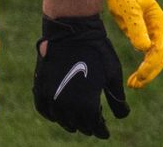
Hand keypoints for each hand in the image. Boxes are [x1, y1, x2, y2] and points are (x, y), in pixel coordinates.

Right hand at [34, 15, 128, 138]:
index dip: (101, 131)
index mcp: (86, 104)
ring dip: (70, 121)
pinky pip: (43, 109)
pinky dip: (52, 114)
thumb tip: (123, 116)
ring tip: (79, 118)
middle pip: (77, 125)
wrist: (73, 31)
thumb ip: (117, 99)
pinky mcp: (40, 87)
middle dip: (87, 126)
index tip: (105, 132)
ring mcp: (51, 96)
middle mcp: (66, 105)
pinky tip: (59, 113)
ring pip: (60, 119)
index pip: (94, 127)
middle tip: (94, 122)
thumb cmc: (97, 51)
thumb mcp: (113, 75)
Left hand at [103, 0, 162, 88]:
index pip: (159, 52)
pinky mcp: (143, 34)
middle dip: (149, 74)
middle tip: (134, 84)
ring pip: (154, 58)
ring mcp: (152, 33)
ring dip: (146, 73)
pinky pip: (147, 55)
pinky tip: (135, 75)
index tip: (138, 77)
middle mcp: (158, 30)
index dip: (150, 67)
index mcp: (159, 24)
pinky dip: (143, 66)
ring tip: (133, 84)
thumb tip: (145, 49)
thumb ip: (137, 28)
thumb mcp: (130, 9)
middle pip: (159, 58)